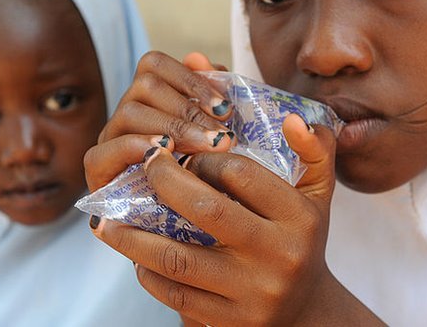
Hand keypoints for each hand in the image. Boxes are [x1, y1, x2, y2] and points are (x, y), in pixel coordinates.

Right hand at [84, 51, 232, 191]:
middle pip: (145, 85)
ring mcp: (109, 141)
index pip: (154, 65)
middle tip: (223, 137)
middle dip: (190, 109)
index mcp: (150, 97)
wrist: (192, 229)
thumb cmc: (210, 176)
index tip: (225, 109)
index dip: (190, 79)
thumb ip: (214, 95)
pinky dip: (135, 147)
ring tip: (205, 148)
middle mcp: (126, 114)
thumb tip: (199, 57)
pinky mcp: (97, 172)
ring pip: (128, 112)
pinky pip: (103, 150)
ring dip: (172, 128)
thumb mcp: (220, 133)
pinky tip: (167, 155)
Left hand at [90, 114, 380, 325]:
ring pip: (179, 258)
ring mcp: (252, 293)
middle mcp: (279, 255)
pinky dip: (148, 273)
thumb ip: (314, 150)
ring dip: (135, 238)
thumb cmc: (302, 239)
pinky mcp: (229, 321)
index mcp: (299, 218)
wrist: (305, 312)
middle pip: (207, 210)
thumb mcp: (318, 194)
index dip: (205, 159)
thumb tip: (294, 119)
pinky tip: (135, 256)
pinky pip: (175, 295)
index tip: (185, 155)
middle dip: (165, 183)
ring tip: (109, 221)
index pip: (241, 175)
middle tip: (144, 165)